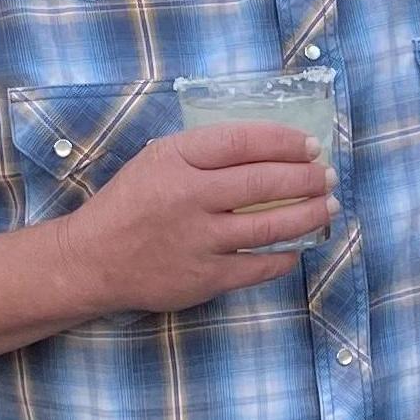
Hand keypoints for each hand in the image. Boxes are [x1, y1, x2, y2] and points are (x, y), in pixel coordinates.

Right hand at [56, 124, 334, 314]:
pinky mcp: (205, 277)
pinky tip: (297, 247)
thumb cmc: (129, 205)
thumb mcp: (156, 161)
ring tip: (327, 207)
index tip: (309, 145)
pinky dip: (285, 255)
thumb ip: (204, 153)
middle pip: (265, 181)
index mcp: (175, 159)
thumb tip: (269, 149)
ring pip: (271, 224)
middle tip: (327, 176)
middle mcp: (189, 197)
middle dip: (307, 177)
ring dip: (309, 215)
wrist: (92, 260)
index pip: (244, 141)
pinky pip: (259, 265)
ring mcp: (199, 240)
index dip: (285, 141)